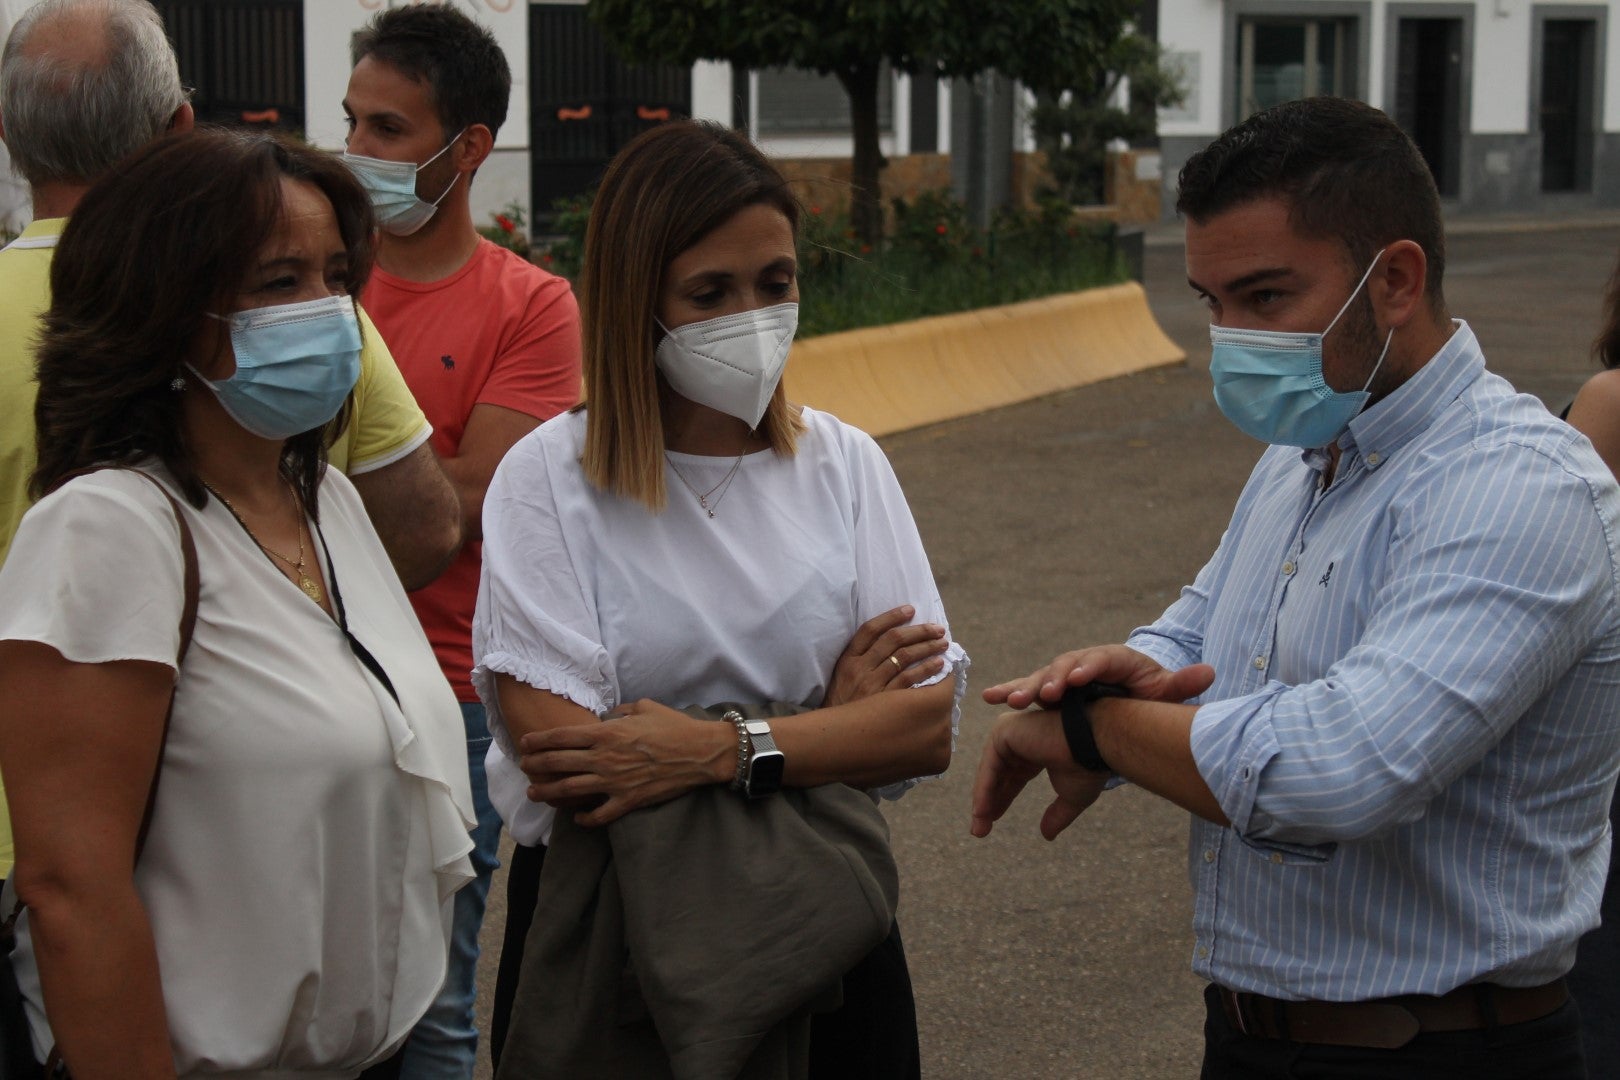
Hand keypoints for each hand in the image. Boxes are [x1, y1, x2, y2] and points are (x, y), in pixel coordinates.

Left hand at [517, 699, 730, 825]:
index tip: (524, 743)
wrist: (701, 752)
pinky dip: (585, 819)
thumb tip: (609, 715)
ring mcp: (615, 782)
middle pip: (558, 763)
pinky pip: (599, 815)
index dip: (538, 741)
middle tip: (523, 767)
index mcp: (607, 733)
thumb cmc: (675, 726)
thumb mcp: (644, 707)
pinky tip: (577, 819)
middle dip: (535, 765)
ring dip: (548, 793)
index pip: (561, 737)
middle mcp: (605, 758)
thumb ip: (621, 711)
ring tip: (535, 793)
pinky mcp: (628, 801)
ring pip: (570, 791)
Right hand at [822, 604, 948, 707]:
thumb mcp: (841, 677)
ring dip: (928, 647)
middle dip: (919, 631)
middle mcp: (860, 668)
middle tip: (938, 629)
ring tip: (943, 644)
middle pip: (893, 639)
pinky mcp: (884, 702)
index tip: (911, 610)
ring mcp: (873, 685)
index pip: (871, 629)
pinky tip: (939, 665)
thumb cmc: (842, 705)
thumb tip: (891, 642)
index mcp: (848, 659)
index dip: (892, 616)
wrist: (833, 737)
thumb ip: (860, 659)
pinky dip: (927, 670)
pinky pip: (910, 681)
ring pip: (905, 657)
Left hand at [969, 709, 1109, 839]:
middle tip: (979, 831)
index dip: (1002, 798)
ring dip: (983, 801)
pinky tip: (982, 812)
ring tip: (979, 829)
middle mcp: (1019, 737)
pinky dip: (984, 790)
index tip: (991, 821)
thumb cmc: (1089, 765)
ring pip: (990, 773)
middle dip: (988, 803)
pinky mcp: (1004, 732)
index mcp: (1034, 748)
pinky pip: (989, 767)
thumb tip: (1047, 836)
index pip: (1011, 776)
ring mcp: (1010, 731)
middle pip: (997, 775)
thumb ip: (1057, 814)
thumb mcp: (1071, 796)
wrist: (1098, 743)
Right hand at [981, 644, 1213, 710]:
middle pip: (1063, 668)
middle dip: (1050, 680)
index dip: (1086, 668)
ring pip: (1041, 678)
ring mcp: (1063, 675)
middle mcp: (1082, 662)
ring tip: (1009, 701)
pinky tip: (989, 696)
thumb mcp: (1164, 689)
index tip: (1076, 680)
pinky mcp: (1048, 689)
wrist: (1126, 691)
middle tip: (1040, 696)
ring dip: (1024, 688)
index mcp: (1113, 659)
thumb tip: (1208, 672)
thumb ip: (1181, 685)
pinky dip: (1009, 691)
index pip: (1099, 660)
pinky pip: (1027, 689)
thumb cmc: (1145, 690)